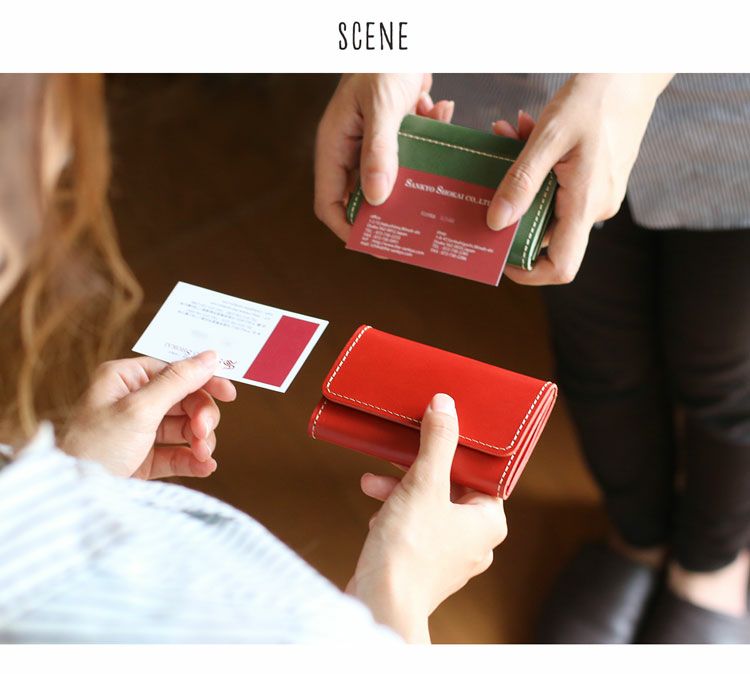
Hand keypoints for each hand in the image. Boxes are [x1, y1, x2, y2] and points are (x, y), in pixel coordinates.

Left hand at [61, 351, 236, 478]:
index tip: (230, 394)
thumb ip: (178, 382)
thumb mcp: (139, 409)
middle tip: (203, 434)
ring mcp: (138, 432)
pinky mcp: (142, 459)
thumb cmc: (94, 447)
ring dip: (200, 440)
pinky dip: (193, 459)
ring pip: (185, 428)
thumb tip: (210, 356)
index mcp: (125, 379)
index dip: (203, 381)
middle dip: (200, 417)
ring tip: (203, 456)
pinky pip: (177, 453)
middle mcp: (132, 401)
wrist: (70, 498)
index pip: (175, 371)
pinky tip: (205, 467)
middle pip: (184, 400)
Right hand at [314, 73, 453, 240]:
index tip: (375, 242)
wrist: (405, 26)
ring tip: (437, 170)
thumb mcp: (381, 107)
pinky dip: (428, 138)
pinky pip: (412, 150)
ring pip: (391, 177)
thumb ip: (379, 152)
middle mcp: (350, 149)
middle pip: (363, 196)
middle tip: (415, 226)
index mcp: (334, 146)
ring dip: (415, 173)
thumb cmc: (383, 61)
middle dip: (388, 210)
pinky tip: (440, 112)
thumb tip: (376, 200)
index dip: (348, 227)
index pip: (329, 202)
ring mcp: (373, 141)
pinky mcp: (396, 131)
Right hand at [347, 393, 506, 642]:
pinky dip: (394, 512)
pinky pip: (413, 528)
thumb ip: (438, 442)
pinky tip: (374, 509)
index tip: (436, 432)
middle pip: (450, 487)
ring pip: (428, 507)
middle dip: (417, 469)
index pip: (480, 474)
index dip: (457, 450)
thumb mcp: (424, 483)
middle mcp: (474, 542)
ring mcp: (448, 557)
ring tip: (374, 481)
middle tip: (399, 454)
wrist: (381, 604)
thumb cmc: (410, 550)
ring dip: (400, 489)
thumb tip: (446, 406)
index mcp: (487, 522)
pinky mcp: (422, 567)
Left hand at [487, 74, 672, 284]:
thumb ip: (521, 181)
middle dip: (512, 204)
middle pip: (545, 231)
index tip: (500, 257)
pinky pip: (557, 184)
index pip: (562, 266)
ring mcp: (597, 193)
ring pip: (546, 201)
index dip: (529, 271)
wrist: (633, 68)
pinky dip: (537, 164)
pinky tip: (523, 129)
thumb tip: (495, 222)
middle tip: (493, 167)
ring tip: (507, 132)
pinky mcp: (595, 178)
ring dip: (521, 176)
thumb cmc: (595, 97)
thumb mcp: (549, 136)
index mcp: (586, 204)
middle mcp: (595, 207)